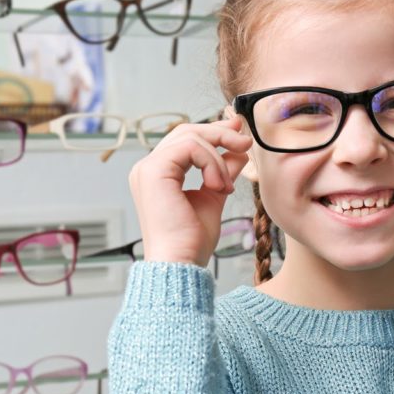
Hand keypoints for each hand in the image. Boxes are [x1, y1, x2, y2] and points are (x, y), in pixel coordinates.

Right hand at [128, 109, 252, 264]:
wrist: (182, 262)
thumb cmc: (193, 240)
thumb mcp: (214, 196)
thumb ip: (222, 171)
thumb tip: (238, 150)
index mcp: (159, 174)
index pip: (185, 140)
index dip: (214, 132)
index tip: (240, 133)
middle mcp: (148, 168)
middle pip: (186, 131)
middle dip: (220, 134)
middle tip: (245, 142)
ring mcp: (147, 168)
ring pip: (190, 137)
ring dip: (219, 157)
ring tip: (225, 187)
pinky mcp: (154, 171)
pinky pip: (190, 148)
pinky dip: (211, 163)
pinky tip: (218, 186)